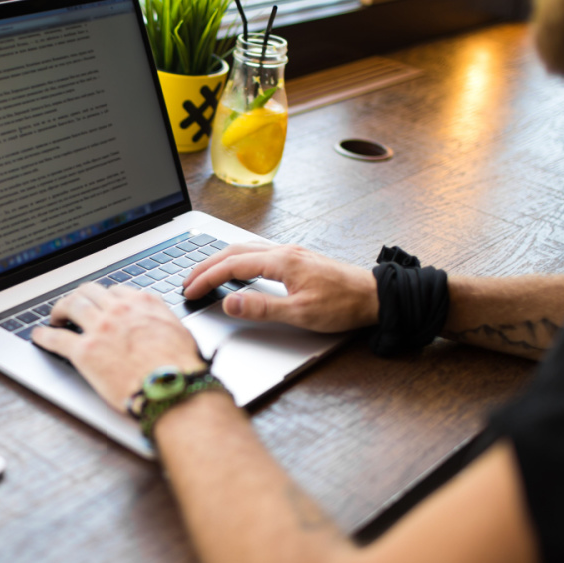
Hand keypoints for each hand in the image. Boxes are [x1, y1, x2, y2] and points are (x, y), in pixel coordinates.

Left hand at [31, 282, 205, 411]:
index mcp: (143, 304)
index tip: (99, 303)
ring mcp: (100, 329)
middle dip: (79, 296)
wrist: (172, 390)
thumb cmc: (181, 368)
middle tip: (72, 305)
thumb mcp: (179, 332)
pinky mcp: (85, 352)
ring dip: (60, 309)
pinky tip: (39, 336)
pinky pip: (57, 338)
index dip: (104, 297)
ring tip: (55, 316)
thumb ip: (161, 322)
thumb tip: (157, 325)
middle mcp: (119, 310)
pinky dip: (44, 336)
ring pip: (71, 306)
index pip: (115, 291)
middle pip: (89, 292)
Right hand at [182, 243, 377, 332]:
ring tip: (205, 273)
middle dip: (206, 266)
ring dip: (221, 260)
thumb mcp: (300, 313)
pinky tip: (237, 267)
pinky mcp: (297, 259)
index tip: (190, 290)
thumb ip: (261, 308)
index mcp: (281, 261)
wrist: (375, 297)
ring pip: (245, 249)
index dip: (207, 278)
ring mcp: (291, 253)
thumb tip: (229, 303)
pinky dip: (238, 258)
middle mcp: (284, 251)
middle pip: (233, 252)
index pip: (231, 266)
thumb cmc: (344, 305)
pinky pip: (258, 252)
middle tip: (188, 281)